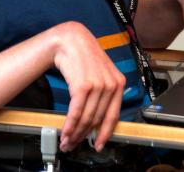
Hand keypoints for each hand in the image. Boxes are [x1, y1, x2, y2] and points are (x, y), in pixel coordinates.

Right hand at [51, 21, 124, 151]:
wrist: (70, 39)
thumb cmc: (83, 55)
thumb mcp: (100, 72)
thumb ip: (103, 92)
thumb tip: (97, 117)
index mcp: (118, 83)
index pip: (114, 116)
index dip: (105, 134)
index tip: (99, 145)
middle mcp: (111, 85)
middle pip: (97, 120)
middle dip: (84, 136)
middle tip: (75, 144)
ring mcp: (98, 85)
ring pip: (86, 118)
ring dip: (75, 133)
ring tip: (66, 141)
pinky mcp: (83, 86)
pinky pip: (76, 112)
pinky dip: (69, 125)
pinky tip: (65, 132)